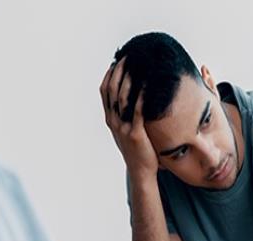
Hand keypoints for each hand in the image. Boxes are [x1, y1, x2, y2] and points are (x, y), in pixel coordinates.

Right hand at [99, 59, 159, 182]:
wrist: (141, 171)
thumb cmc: (138, 150)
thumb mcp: (126, 131)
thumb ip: (126, 115)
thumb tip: (132, 98)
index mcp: (110, 119)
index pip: (104, 92)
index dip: (109, 75)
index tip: (117, 61)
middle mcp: (113, 121)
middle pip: (112, 91)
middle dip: (119, 72)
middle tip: (127, 57)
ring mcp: (122, 127)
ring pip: (122, 98)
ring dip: (128, 79)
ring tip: (136, 65)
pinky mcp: (135, 133)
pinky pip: (138, 111)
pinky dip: (142, 96)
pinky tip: (148, 85)